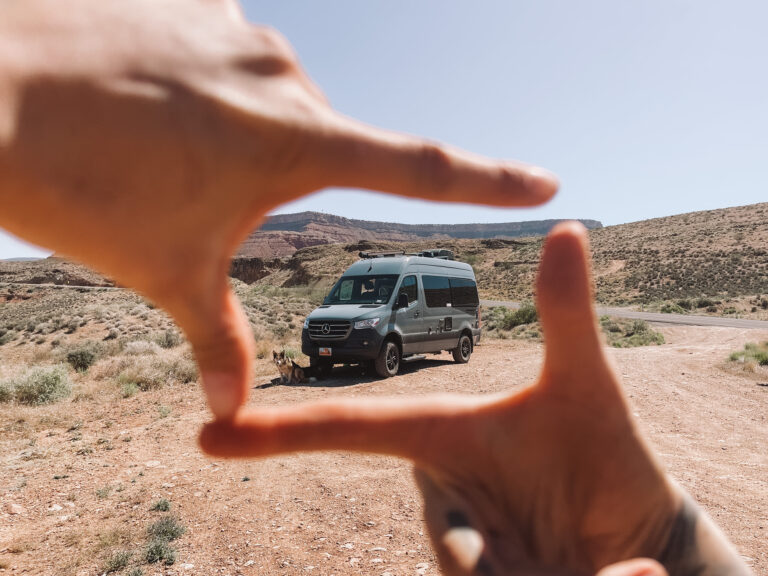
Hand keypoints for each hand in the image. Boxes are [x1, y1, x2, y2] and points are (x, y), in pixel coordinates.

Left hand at [0, 0, 556, 419]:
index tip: (544, 180)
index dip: (487, 179)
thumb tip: (231, 413)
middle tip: (192, 190)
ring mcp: (236, 30)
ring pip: (260, 101)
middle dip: (266, 179)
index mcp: (296, 142)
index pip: (418, 167)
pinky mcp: (192, 3)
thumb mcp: (167, 274)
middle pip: (313, 144)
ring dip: (225, 133)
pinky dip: (194, 88)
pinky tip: (140, 97)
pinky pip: (218, 56)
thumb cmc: (82, 189)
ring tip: (155, 148)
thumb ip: (217, 341)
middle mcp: (282, 74)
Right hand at [200, 222, 677, 574]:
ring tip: (618, 568)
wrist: (640, 528)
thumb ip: (567, 314)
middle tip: (553, 554)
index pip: (355, 431)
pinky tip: (618, 574)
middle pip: (448, 545)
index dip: (282, 432)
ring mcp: (462, 553)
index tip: (211, 435)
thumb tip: (568, 224)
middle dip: (495, 559)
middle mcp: (439, 494)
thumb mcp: (586, 384)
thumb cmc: (603, 448)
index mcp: (441, 436)